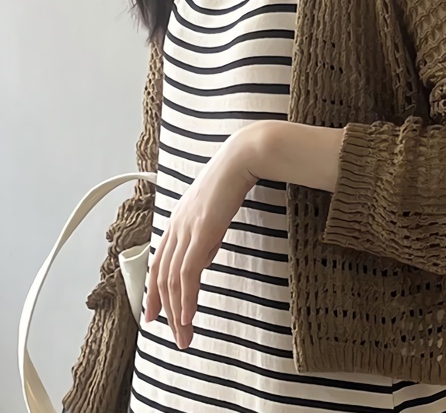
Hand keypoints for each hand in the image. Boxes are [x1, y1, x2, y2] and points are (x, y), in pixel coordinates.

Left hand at [145, 129, 257, 348]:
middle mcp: (176, 228)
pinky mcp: (201, 232)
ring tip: (185, 335)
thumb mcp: (213, 213)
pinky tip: (188, 315)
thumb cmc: (230, 182)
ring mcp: (186, 230)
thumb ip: (204, 237)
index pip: (158, 264)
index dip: (153, 293)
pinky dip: (187, 297)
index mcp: (177, 223)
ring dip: (178, 312)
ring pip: (174, 281)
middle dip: (167, 312)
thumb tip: (202, 259)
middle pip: (163, 278)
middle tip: (176, 337)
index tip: (153, 316)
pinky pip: (188, 273)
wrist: (239, 160)